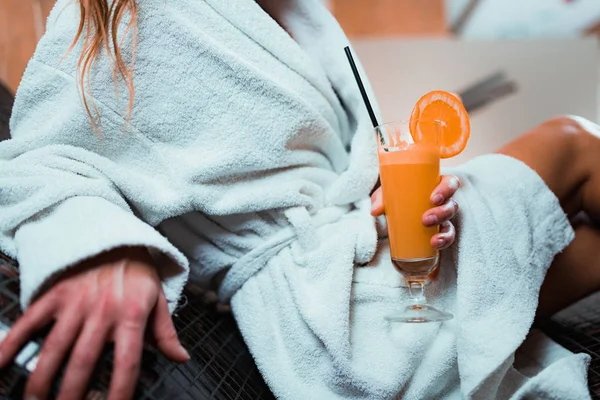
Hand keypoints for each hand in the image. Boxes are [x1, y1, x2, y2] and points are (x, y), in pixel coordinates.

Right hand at [0, 247, 189, 399]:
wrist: (117, 237)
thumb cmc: (139, 273)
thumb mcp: (159, 299)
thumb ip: (166, 332)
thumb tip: (181, 358)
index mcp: (132, 316)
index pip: (127, 362)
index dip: (121, 391)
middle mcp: (103, 312)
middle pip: (85, 360)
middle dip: (72, 393)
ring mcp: (76, 303)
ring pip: (55, 347)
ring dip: (43, 379)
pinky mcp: (56, 294)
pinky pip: (30, 320)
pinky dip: (12, 342)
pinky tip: (1, 363)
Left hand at [370, 175, 460, 249]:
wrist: (394, 208)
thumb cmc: (395, 194)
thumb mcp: (387, 193)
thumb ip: (381, 198)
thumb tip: (375, 211)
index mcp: (435, 185)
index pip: (450, 183)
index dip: (447, 189)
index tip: (434, 198)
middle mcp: (442, 201)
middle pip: (452, 205)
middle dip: (442, 213)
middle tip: (425, 219)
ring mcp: (442, 217)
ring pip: (450, 223)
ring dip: (445, 232)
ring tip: (433, 240)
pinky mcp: (438, 231)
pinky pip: (447, 236)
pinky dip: (444, 241)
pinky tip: (435, 246)